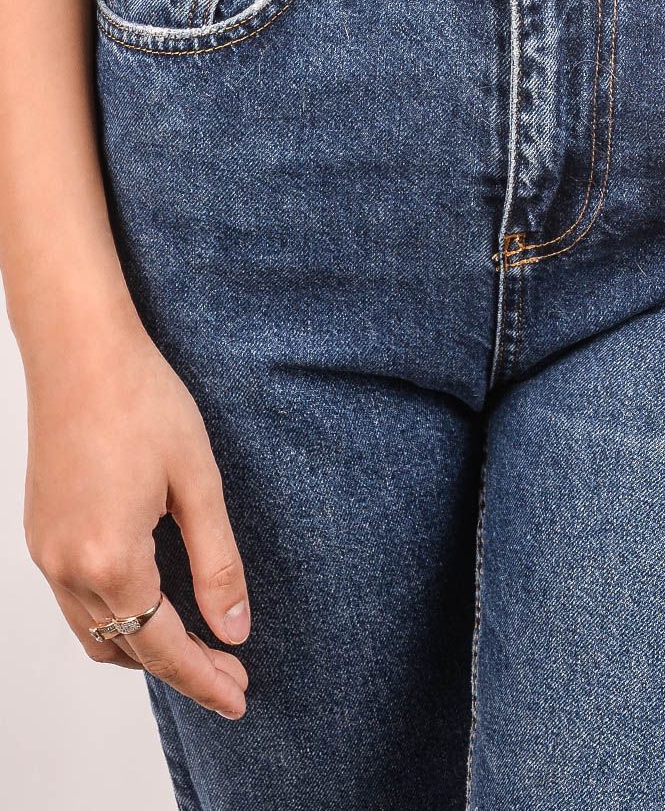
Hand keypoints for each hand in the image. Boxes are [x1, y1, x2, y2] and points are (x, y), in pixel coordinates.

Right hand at [23, 311, 249, 718]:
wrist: (80, 351)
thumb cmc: (143, 402)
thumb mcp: (198, 482)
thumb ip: (216, 562)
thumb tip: (234, 628)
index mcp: (109, 559)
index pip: (163, 645)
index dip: (205, 677)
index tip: (240, 698)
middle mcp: (66, 567)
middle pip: (127, 648)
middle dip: (181, 669)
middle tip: (232, 677)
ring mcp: (45, 552)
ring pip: (95, 632)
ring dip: (143, 648)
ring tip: (196, 646)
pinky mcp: (39, 532)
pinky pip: (75, 602)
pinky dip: (114, 618)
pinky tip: (150, 603)